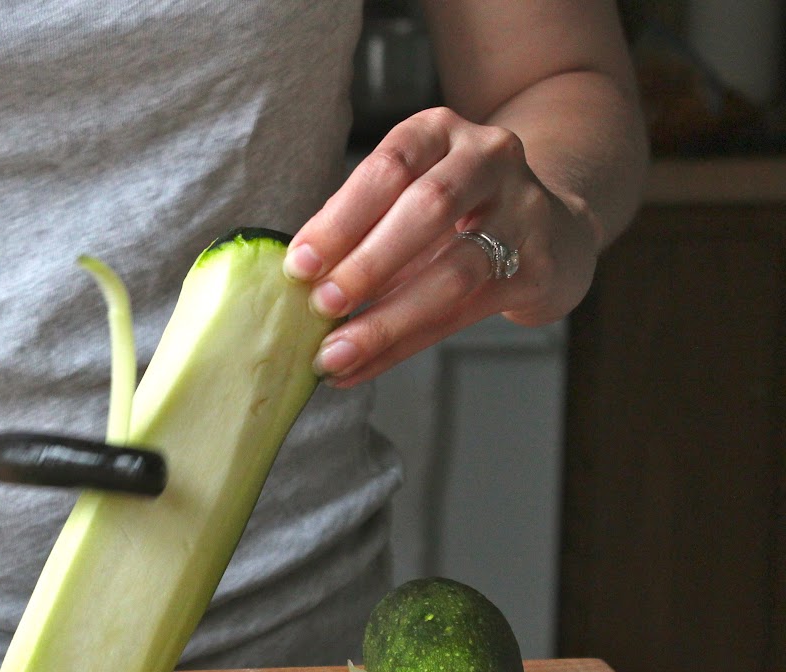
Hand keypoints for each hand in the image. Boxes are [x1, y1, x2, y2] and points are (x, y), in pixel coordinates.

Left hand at [283, 107, 600, 386]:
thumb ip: (356, 225)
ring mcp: (522, 210)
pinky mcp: (535, 267)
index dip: (342, 218)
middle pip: (428, 208)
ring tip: (337, 352)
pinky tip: (363, 367)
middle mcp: (488, 157)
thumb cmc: (449, 213)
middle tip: (322, 306)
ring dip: (388, 318)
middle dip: (367, 264)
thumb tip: (299, 277)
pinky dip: (405, 345)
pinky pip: (464, 313)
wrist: (547, 227)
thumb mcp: (401, 197)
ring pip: (455, 269)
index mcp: (439, 131)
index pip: (389, 166)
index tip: (300, 264)